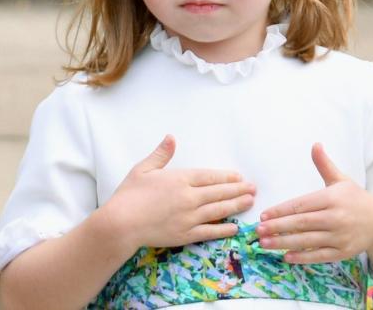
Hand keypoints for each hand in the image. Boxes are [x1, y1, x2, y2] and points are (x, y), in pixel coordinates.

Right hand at [101, 135, 255, 251]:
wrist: (119, 224)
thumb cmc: (128, 196)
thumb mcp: (143, 169)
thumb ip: (161, 154)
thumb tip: (171, 137)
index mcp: (180, 179)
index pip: (210, 177)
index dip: (226, 177)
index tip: (239, 177)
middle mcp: (189, 197)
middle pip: (219, 192)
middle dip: (238, 190)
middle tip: (253, 188)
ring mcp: (189, 217)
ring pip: (218, 210)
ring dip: (236, 205)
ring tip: (250, 202)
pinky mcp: (185, 235)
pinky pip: (209, 232)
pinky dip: (223, 229)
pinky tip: (234, 227)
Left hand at [257, 143, 372, 263]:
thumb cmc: (355, 199)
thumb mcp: (341, 180)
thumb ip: (324, 165)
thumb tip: (315, 144)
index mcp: (333, 198)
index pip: (301, 205)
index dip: (281, 210)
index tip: (264, 215)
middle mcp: (336, 217)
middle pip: (301, 223)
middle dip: (278, 227)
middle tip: (258, 231)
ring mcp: (340, 236)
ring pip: (307, 241)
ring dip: (284, 243)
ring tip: (264, 244)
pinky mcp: (342, 252)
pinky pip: (318, 256)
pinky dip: (302, 257)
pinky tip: (286, 256)